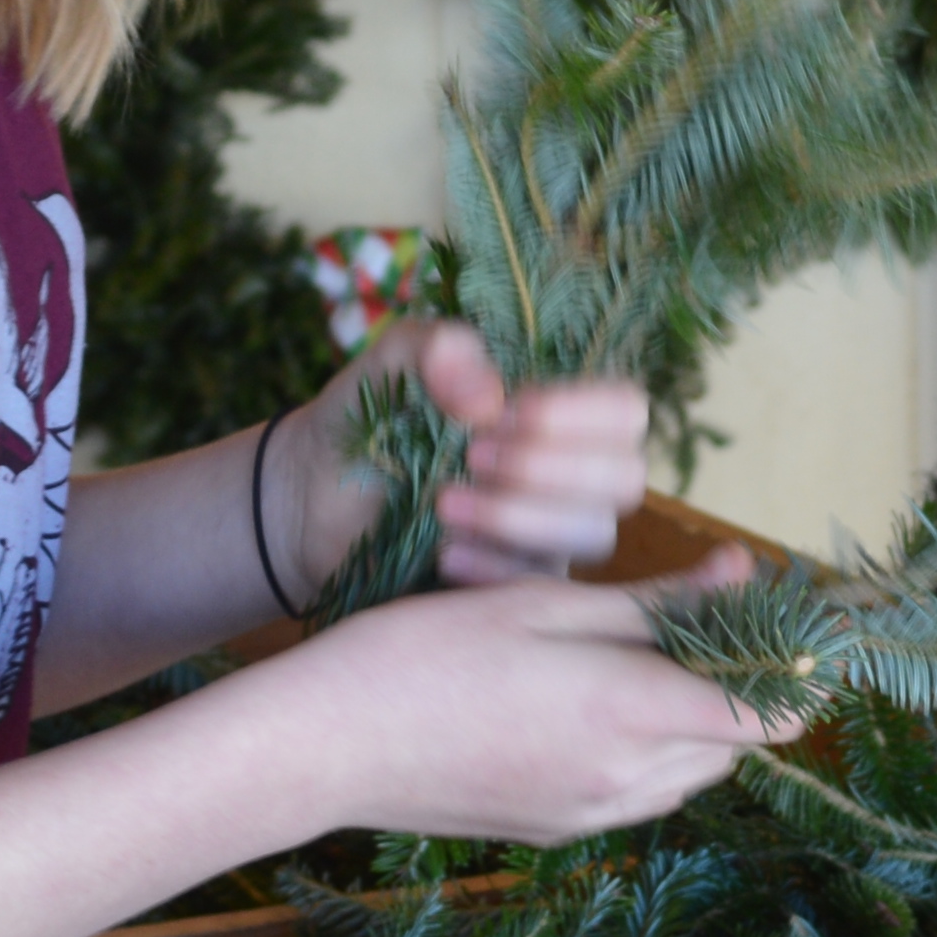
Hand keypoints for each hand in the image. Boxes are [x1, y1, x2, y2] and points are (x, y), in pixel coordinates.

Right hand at [233, 554, 799, 848]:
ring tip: (643, 652)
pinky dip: (647, 749)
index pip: (768, 715)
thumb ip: (655, 601)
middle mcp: (622, 781)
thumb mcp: (542, 604)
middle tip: (702, 613)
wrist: (322, 746)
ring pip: (690, 772)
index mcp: (627, 714)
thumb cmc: (421, 653)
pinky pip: (640, 794)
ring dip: (694, 719)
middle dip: (739, 682)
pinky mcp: (554, 831)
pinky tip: (595, 701)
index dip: (795, 669)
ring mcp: (588, 816)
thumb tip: (745, 576)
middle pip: (734, 745)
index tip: (786, 623)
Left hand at [283, 320, 656, 593]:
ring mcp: (549, 535)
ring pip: (594, 534)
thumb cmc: (367, 417)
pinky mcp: (516, 587)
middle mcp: (569, 473)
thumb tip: (488, 397)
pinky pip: (542, 586)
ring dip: (521, 515)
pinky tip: (442, 549)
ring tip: (443, 500)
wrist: (310, 496)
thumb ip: (438, 348)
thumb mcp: (391, 361)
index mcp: (557, 411)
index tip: (505, 409)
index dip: (580, 412)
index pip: (626, 411)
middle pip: (625, 477)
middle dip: (550, 466)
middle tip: (472, 455)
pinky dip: (495, 565)